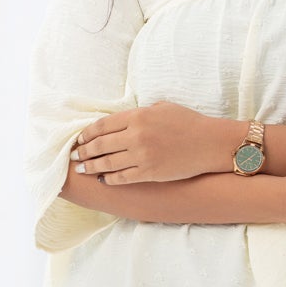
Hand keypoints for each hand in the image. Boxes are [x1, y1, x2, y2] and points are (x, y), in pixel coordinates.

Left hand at [70, 103, 229, 183]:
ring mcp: (142, 156)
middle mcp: (136, 135)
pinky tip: (103, 179)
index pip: (103, 125)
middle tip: (74, 156)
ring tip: (81, 169)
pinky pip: (123, 177)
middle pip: (100, 145)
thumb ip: (141, 112)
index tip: (79, 139)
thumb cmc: (189, 122)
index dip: (87, 133)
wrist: (211, 144)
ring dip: (91, 166)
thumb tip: (124, 119)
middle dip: (84, 151)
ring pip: (107, 163)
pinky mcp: (150, 173)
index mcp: (138, 116)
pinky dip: (110, 179)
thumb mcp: (162, 107)